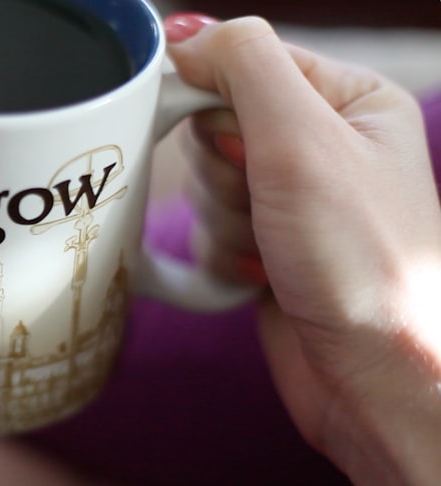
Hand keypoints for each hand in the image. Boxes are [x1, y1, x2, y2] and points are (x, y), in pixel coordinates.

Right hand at [167, 14, 440, 485]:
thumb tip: (188, 34)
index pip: (246, 62)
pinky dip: (220, 255)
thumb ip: (245, 67)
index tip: (211, 135)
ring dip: (223, 219)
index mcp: (350, 101)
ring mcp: (291, 201)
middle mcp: (321, 146)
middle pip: (214, 125)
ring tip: (269, 248)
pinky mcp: (264, 247)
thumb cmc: (361, 263)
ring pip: (203, 182)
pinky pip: (204, 230)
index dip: (213, 97)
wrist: (371, 378)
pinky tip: (259, 275)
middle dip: (223, 173)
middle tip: (262, 200)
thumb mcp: (304, 142)